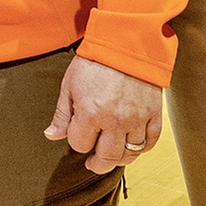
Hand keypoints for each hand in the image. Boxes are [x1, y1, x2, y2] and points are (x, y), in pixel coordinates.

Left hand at [47, 53, 164, 174]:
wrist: (127, 41)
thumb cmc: (96, 60)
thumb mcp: (70, 84)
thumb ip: (62, 114)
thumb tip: (51, 136)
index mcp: (90, 114)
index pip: (80, 145)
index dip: (77, 141)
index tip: (78, 133)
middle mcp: (115, 121)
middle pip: (106, 158)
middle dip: (97, 164)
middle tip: (93, 163)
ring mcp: (137, 119)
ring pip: (129, 154)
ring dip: (119, 159)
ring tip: (112, 155)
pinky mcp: (154, 113)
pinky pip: (150, 141)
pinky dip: (142, 148)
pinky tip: (133, 145)